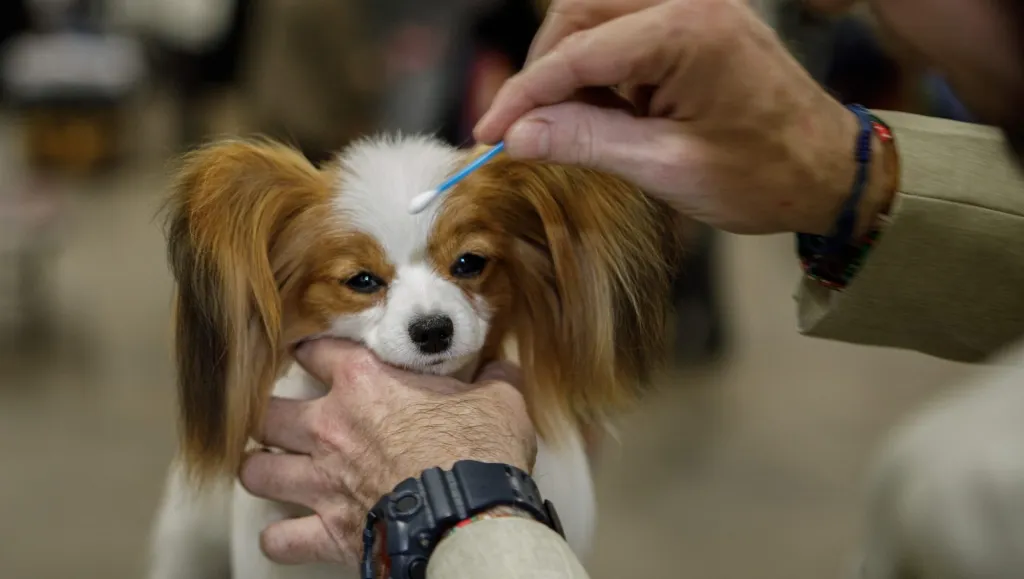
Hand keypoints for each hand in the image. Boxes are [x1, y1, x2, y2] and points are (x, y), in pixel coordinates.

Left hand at [239, 340, 536, 564]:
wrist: (471, 513)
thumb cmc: (479, 452)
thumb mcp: (498, 401)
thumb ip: (494, 380)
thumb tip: (504, 369)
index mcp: (366, 384)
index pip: (318, 351)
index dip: (311, 349)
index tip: (311, 352)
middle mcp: (331, 428)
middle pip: (268, 414)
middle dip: (268, 416)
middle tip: (281, 419)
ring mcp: (323, 481)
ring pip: (258, 472)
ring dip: (262, 471)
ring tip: (271, 470)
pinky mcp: (329, 530)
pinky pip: (281, 539)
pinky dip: (280, 538)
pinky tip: (287, 534)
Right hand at [475, 0, 892, 235]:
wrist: (829, 170)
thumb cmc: (764, 175)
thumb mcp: (665, 167)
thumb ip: (586, 142)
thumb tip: (518, 136)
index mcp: (686, 31)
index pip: (576, 53)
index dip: (522, 95)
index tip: (488, 132)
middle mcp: (689, 1)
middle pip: (579, 14)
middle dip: (544, 71)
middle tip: (525, 129)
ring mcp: (695, 6)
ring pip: (596, 16)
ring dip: (571, 66)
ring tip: (571, 126)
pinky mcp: (696, 21)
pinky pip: (625, 29)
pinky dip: (601, 67)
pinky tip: (606, 111)